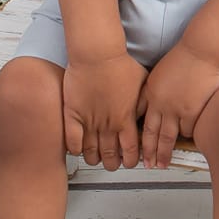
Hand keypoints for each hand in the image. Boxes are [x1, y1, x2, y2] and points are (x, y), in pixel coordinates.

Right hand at [62, 52, 147, 170]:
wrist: (97, 54)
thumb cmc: (119, 63)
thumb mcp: (142, 84)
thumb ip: (143, 104)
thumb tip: (145, 115)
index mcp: (125, 119)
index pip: (130, 150)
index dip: (130, 160)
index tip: (129, 162)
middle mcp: (107, 124)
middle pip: (110, 155)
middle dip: (112, 164)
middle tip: (112, 164)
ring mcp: (89, 120)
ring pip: (91, 151)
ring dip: (94, 158)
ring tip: (95, 159)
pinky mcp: (72, 113)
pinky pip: (72, 140)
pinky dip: (75, 148)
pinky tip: (78, 149)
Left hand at [139, 42, 218, 169]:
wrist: (201, 50)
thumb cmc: (184, 56)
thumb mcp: (160, 72)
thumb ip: (155, 90)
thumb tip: (154, 104)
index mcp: (150, 91)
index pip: (139, 118)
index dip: (136, 133)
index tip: (134, 146)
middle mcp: (159, 103)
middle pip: (150, 133)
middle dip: (147, 151)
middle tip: (146, 165)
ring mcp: (175, 109)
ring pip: (167, 137)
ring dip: (164, 152)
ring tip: (162, 164)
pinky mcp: (192, 111)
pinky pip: (188, 130)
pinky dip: (188, 134)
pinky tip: (188, 139)